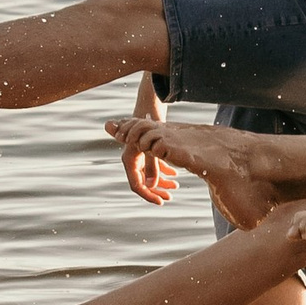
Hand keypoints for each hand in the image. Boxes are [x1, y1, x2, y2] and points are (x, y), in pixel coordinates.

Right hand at [115, 79, 174, 204]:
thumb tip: (151, 185)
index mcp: (130, 159)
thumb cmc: (151, 122)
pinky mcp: (147, 149)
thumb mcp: (154, 146)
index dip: (149, 195)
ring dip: (161, 182)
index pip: (137, 185)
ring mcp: (139, 154)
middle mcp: (132, 158)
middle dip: (156, 191)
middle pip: (143, 182)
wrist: (150, 102)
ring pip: (149, 174)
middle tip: (169, 198)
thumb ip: (152, 166)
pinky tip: (175, 175)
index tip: (161, 202)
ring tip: (176, 187)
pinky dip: (163, 170)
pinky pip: (153, 164)